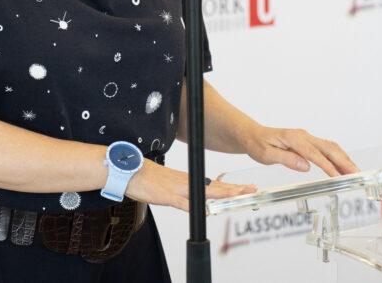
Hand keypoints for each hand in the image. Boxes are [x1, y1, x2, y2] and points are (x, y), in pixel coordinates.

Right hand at [124, 160, 255, 211]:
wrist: (130, 171)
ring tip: (237, 195)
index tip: (246, 188)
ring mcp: (176, 188)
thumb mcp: (170, 185)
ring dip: (221, 194)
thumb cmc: (148, 178)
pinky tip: (204, 210)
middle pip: (214, 188)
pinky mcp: (166, 196)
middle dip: (234, 189)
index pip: (214, 185)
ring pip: (203, 192)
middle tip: (251, 189)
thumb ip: (185, 193)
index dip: (231, 188)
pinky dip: (193, 206)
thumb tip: (198, 202)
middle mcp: (186, 183)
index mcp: (187, 180)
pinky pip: (181, 202)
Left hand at [245, 126, 359, 176]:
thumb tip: (305, 166)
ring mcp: (307, 138)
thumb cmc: (258, 144)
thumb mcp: (266, 155)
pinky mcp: (308, 142)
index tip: (337, 176)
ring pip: (330, 147)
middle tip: (356, 174)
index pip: (314, 153)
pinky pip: (326, 148)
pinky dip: (338, 157)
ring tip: (354, 173)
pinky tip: (344, 167)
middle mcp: (303, 136)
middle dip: (344, 161)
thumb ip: (286, 159)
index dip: (327, 165)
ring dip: (344, 159)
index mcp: (292, 138)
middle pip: (328, 148)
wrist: (253, 135)